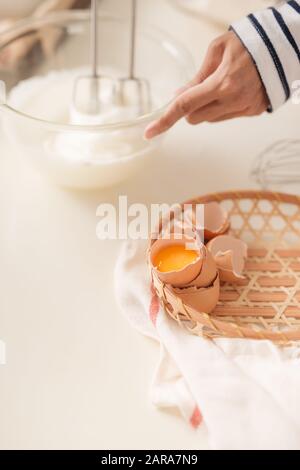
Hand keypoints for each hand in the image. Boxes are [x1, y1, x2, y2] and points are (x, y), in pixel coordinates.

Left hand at [144, 31, 268, 138]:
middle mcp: (233, 100)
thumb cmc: (249, 43)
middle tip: (196, 92)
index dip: (165, 120)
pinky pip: (227, 117)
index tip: (150, 132)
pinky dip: (223, 108)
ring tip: (220, 86)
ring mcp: (244, 108)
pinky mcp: (253, 112)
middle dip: (190, 109)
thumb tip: (179, 94)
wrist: (283, 46)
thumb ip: (197, 76)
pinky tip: (233, 91)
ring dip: (207, 108)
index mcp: (222, 83)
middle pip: (195, 118)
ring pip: (211, 120)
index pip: (185, 106)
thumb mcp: (217, 50)